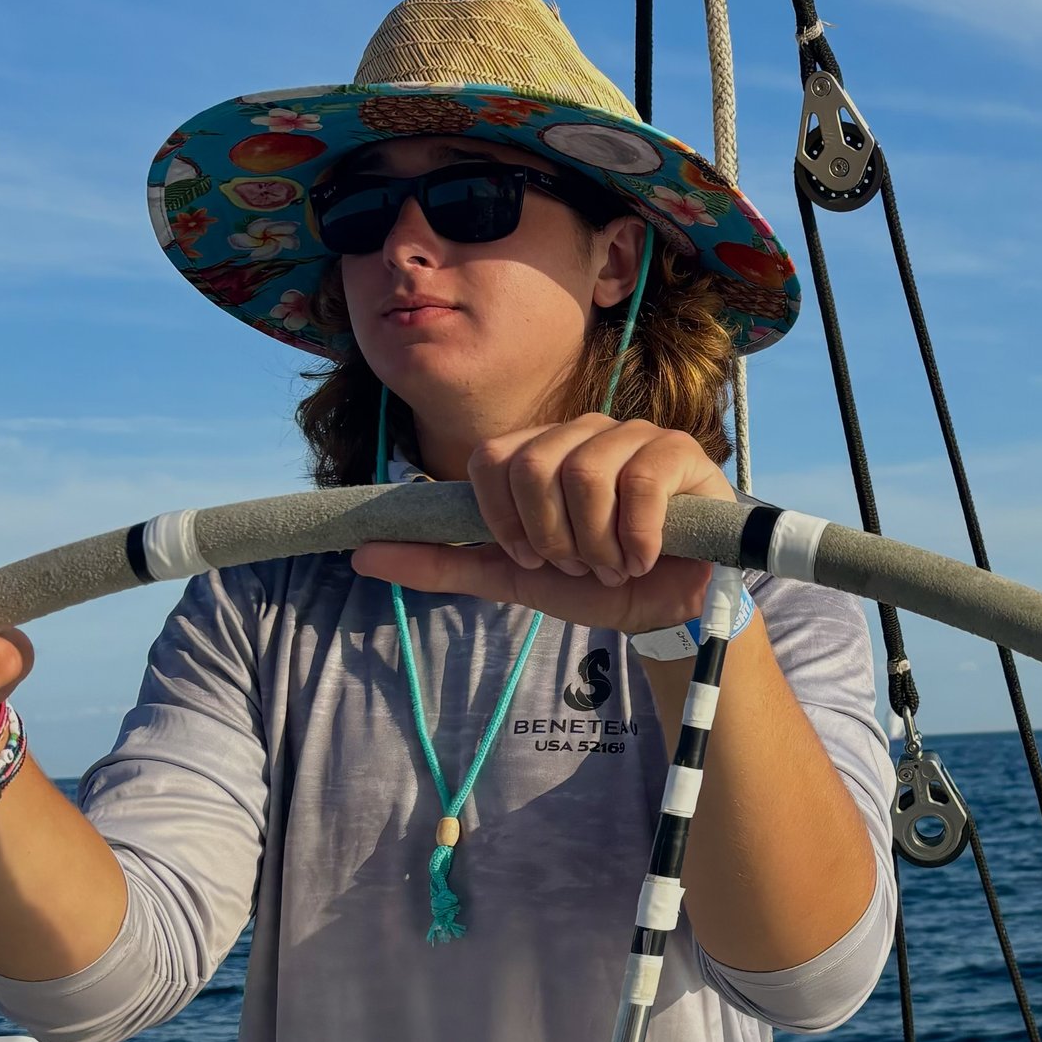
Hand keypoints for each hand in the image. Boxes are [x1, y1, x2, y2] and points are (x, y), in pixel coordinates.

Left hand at [350, 418, 728, 635]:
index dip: (502, 518)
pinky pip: (639, 483)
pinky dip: (634, 537)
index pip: (490, 457)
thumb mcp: (511, 576)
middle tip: (577, 563)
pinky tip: (646, 557)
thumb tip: (360, 555)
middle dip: (550, 536)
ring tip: (614, 564)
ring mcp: (634, 437)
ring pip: (582, 474)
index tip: (529, 556)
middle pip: (533, 465)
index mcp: (540, 450)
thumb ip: (440, 564)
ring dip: (594, 543)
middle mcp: (584, 432)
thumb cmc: (593, 582)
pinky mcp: (680, 453)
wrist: (669, 610)